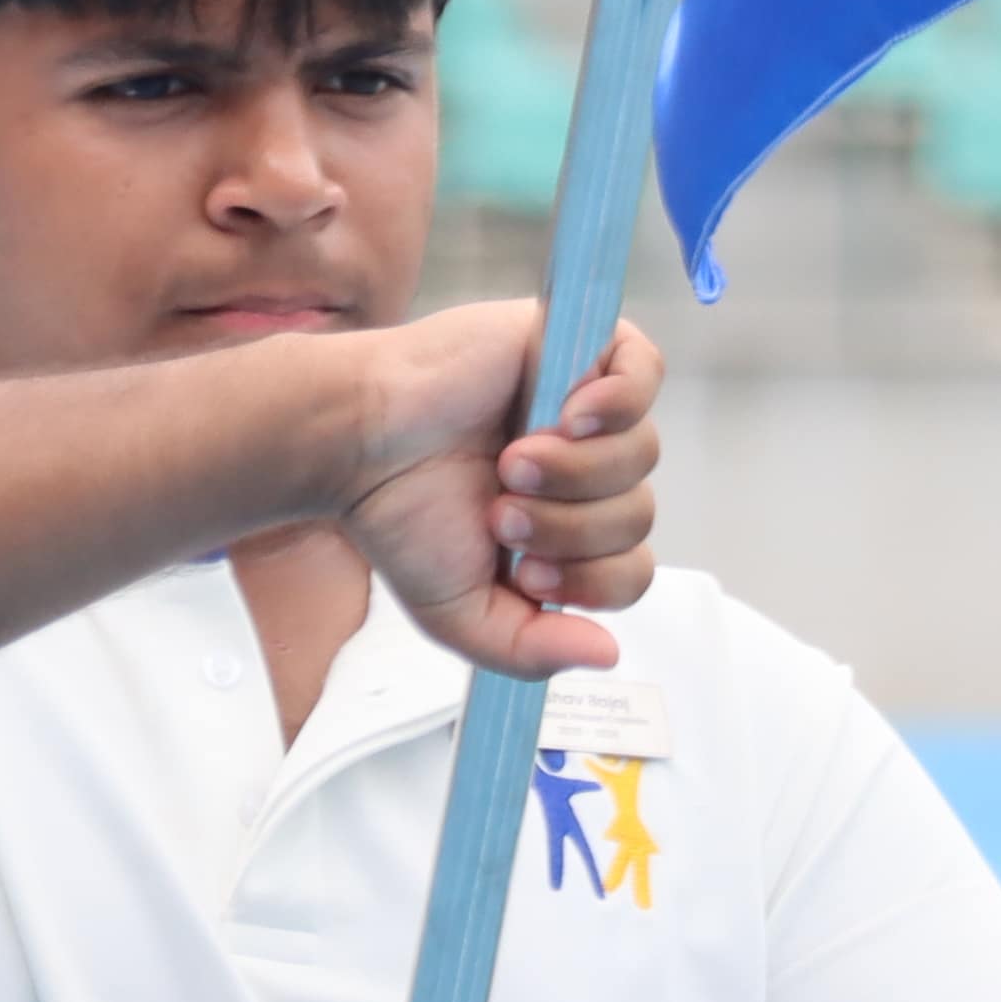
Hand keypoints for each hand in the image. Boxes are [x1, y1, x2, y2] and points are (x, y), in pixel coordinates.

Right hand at [328, 309, 659, 677]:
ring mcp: (582, 408)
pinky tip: (569, 417)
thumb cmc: (399, 517)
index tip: (526, 573)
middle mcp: (582, 471)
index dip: (591, 581)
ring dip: (576, 473)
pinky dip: (618, 402)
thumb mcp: (461, 615)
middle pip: (637, 514)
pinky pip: (644, 372)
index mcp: (564, 531)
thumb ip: (529, 650)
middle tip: (502, 513)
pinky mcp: (574, 347)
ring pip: (640, 452)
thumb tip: (608, 654)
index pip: (629, 570)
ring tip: (510, 463)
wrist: (356, 442)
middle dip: (571, 528)